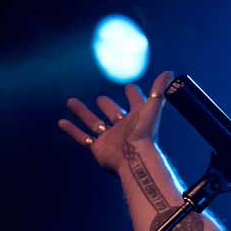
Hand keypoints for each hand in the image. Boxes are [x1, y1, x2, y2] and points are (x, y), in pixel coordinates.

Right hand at [58, 70, 172, 172]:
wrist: (135, 158)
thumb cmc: (144, 132)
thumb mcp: (153, 107)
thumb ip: (159, 90)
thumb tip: (169, 72)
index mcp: (137, 117)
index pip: (136, 103)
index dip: (134, 95)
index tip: (130, 87)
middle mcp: (123, 128)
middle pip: (113, 114)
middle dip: (108, 106)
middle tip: (101, 98)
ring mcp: (110, 138)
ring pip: (93, 123)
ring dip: (82, 112)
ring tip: (71, 101)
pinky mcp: (98, 148)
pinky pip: (83, 138)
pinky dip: (72, 130)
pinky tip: (61, 122)